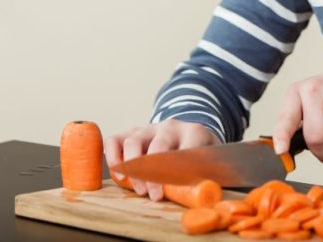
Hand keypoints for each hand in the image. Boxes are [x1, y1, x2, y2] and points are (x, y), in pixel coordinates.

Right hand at [103, 119, 219, 199]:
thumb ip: (205, 176)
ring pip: (133, 141)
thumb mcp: (209, 164)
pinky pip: (115, 140)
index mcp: (193, 132)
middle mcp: (170, 126)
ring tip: (139, 189)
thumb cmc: (199, 156)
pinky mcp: (132, 132)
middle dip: (152, 174)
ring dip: (132, 169)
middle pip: (156, 146)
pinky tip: (119, 175)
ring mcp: (150, 128)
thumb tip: (201, 195)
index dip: (172, 173)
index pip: (181, 150)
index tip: (166, 191)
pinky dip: (112, 157)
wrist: (192, 137)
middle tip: (153, 195)